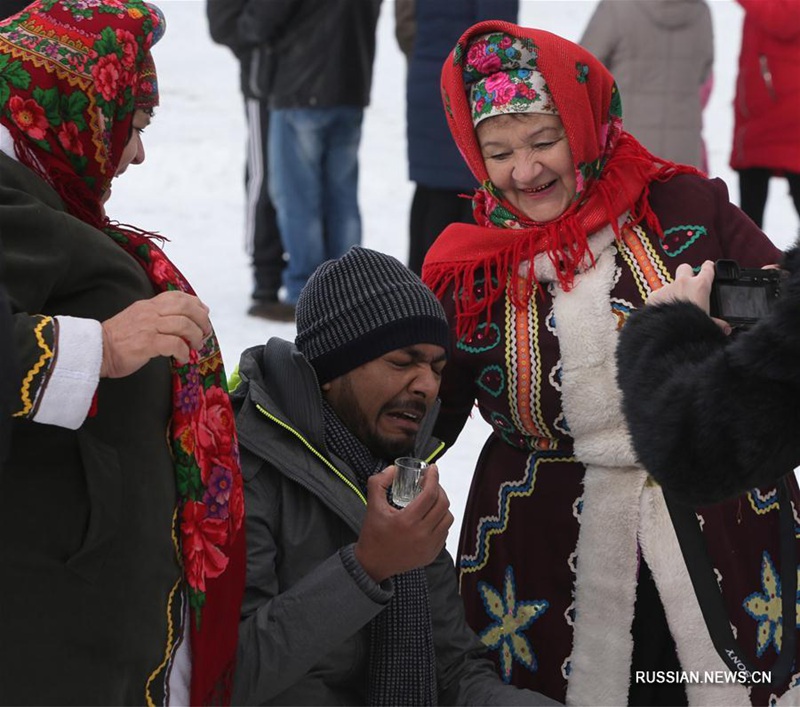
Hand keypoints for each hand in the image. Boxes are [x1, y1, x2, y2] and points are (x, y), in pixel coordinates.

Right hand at [100, 291, 210, 377]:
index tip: (203, 314)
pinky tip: (183, 358)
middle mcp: (150, 312)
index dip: (196, 304)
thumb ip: (158, 316)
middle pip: (186, 307)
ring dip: (195, 337)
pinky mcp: (147, 344)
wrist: (96, 350)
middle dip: (201, 320)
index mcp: (148, 305)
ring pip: (183, 324)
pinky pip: (175, 344)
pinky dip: (184, 352)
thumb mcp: (138, 319)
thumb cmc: (118, 339)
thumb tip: (183, 319)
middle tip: (205, 332)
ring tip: (195, 346)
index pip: (177, 296)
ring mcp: (148, 327)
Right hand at [354, 464, 453, 582]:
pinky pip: (444, 532)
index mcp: (407, 521)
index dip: (433, 478)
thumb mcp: (372, 505)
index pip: (430, 494)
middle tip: (430, 483)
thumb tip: (393, 469)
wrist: (373, 564)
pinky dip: (441, 521)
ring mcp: (429, 546)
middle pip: (442, 504)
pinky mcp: (432, 554)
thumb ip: (378, 482)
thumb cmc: (373, 533)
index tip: (432, 469)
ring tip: (432, 500)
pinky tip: (431, 516)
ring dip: (442, 505)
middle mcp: (421, 534)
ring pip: (447, 518)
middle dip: (439, 489)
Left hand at [647, 261, 730, 333]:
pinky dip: (660, 301)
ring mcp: (667, 287)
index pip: (708, 269)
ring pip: (670, 284)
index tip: (709, 267)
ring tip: (674, 307)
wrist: (669, 332)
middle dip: (686, 274)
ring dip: (672, 292)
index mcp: (700, 286)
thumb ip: (717, 323)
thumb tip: (726, 328)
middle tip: (688, 284)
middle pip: (685, 268)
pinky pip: (657, 295)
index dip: (709, 267)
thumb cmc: (691, 326)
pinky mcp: (654, 295)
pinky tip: (662, 311)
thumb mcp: (709, 324)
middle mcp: (683, 282)